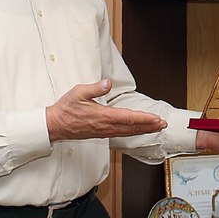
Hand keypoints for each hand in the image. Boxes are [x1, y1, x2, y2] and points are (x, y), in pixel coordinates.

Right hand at [46, 79, 166, 141]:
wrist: (55, 125)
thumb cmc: (66, 108)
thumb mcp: (78, 92)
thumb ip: (95, 88)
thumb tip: (108, 83)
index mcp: (102, 116)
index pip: (128, 118)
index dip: (144, 119)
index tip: (156, 119)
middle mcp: (105, 126)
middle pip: (132, 128)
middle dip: (149, 126)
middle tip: (163, 124)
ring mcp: (104, 132)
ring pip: (128, 132)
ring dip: (143, 130)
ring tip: (156, 128)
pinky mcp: (101, 134)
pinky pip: (121, 134)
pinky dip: (133, 133)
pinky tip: (137, 131)